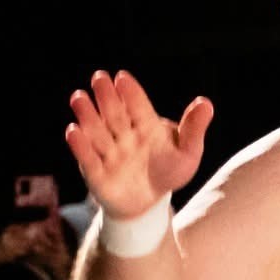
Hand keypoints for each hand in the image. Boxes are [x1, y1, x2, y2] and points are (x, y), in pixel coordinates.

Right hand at [65, 70, 210, 218]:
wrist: (149, 202)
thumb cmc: (169, 171)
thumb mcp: (187, 152)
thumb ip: (194, 128)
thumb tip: (205, 102)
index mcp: (146, 127)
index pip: (138, 107)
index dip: (131, 93)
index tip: (123, 77)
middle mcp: (124, 136)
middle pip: (115, 115)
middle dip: (107, 97)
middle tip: (99, 77)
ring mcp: (109, 153)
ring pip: (97, 132)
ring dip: (88, 116)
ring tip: (79, 97)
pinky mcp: (97, 174)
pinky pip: (88, 159)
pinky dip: (81, 146)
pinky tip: (73, 131)